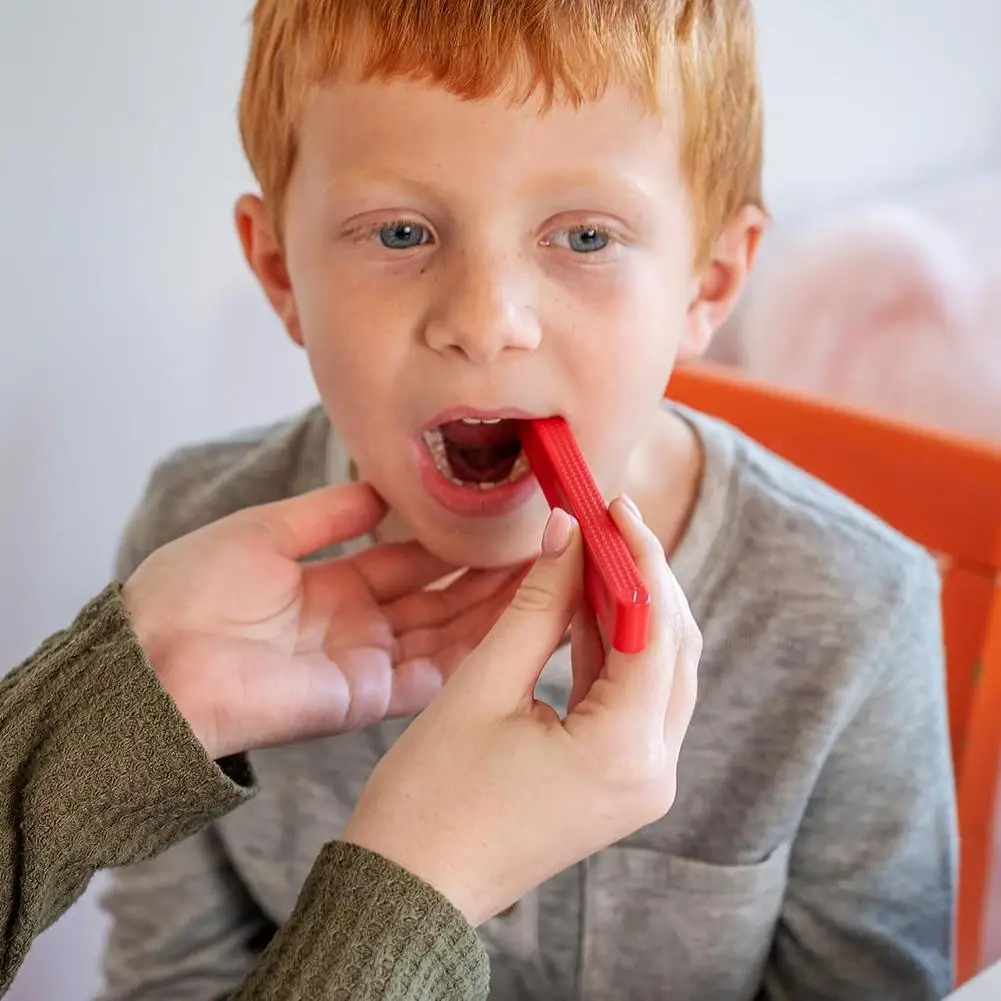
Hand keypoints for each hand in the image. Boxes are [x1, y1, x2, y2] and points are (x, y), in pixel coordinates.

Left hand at [122, 483, 520, 759]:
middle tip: (545, 547)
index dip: (455, 544)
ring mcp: (364, 664)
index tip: (499, 520)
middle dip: (489, 576)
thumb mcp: (264, 533)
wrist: (150, 661)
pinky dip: (475, 650)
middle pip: (439, 600)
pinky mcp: (363, 698)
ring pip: (446, 636)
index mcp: (333, 587)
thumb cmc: (188, 593)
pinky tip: (518, 621)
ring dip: (495, 609)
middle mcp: (357, 628)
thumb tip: (380, 489)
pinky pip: (431, 675)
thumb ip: (327, 514)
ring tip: (549, 575)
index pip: (411, 563)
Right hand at [342, 497, 700, 925]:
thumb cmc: (430, 798)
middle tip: (607, 522)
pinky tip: (585, 606)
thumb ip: (537, 604)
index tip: (614, 506)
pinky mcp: (619, 785)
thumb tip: (568, 532)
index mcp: (624, 752)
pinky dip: (615, 650)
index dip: (638, 557)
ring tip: (593, 552)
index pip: (656, 628)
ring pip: (659, 672)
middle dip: (644, 578)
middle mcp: (652, 772)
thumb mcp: (482, 686)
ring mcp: (640, 784)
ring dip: (631, 611)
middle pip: (673, 649)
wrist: (410, 891)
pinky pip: (633, 701)